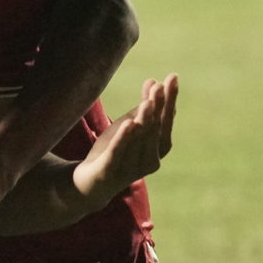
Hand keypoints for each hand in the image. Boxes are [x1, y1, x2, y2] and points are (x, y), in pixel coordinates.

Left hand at [72, 75, 178, 203]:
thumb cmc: (114, 152)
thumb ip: (142, 108)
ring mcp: (131, 169)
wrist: (90, 184)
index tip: (173, 77)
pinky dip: (124, 139)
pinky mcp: (110, 172)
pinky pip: (118, 153)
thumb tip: (154, 80)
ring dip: (144, 120)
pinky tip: (129, 124)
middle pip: (154, 129)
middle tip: (160, 86)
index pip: (166, 121)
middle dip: (158, 107)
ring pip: (139, 140)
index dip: (169, 100)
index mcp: (157, 149)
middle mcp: (150, 161)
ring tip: (148, 101)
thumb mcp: (128, 127)